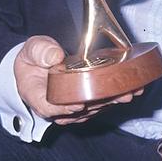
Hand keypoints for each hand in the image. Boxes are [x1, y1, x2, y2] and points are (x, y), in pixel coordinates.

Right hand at [14, 35, 138, 124]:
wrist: (39, 64)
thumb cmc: (34, 58)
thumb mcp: (32, 49)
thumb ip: (40, 51)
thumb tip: (55, 56)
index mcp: (37, 95)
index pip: (49, 107)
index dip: (64, 109)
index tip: (79, 104)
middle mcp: (56, 106)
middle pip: (78, 111)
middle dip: (100, 103)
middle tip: (119, 96)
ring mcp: (72, 106)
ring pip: (93, 108)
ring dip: (112, 101)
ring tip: (129, 93)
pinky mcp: (86, 103)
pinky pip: (100, 103)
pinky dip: (114, 98)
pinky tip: (129, 91)